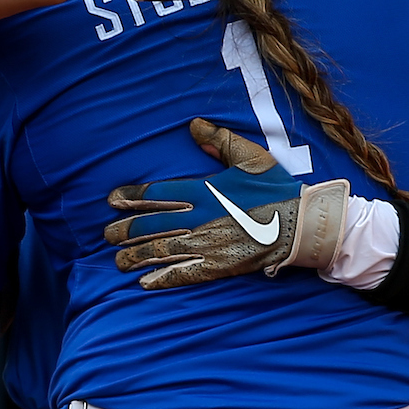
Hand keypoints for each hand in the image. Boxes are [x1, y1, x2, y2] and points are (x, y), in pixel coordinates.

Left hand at [105, 118, 348, 288]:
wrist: (301, 223)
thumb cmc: (276, 188)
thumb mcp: (249, 156)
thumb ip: (219, 140)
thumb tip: (194, 125)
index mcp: (203, 190)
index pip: (157, 193)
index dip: (131, 198)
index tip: (112, 201)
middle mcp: (198, 217)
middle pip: (150, 225)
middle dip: (124, 231)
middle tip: (107, 234)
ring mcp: (206, 244)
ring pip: (160, 251)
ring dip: (135, 257)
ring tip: (117, 261)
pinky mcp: (217, 266)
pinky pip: (183, 274)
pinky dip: (162, 279)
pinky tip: (144, 283)